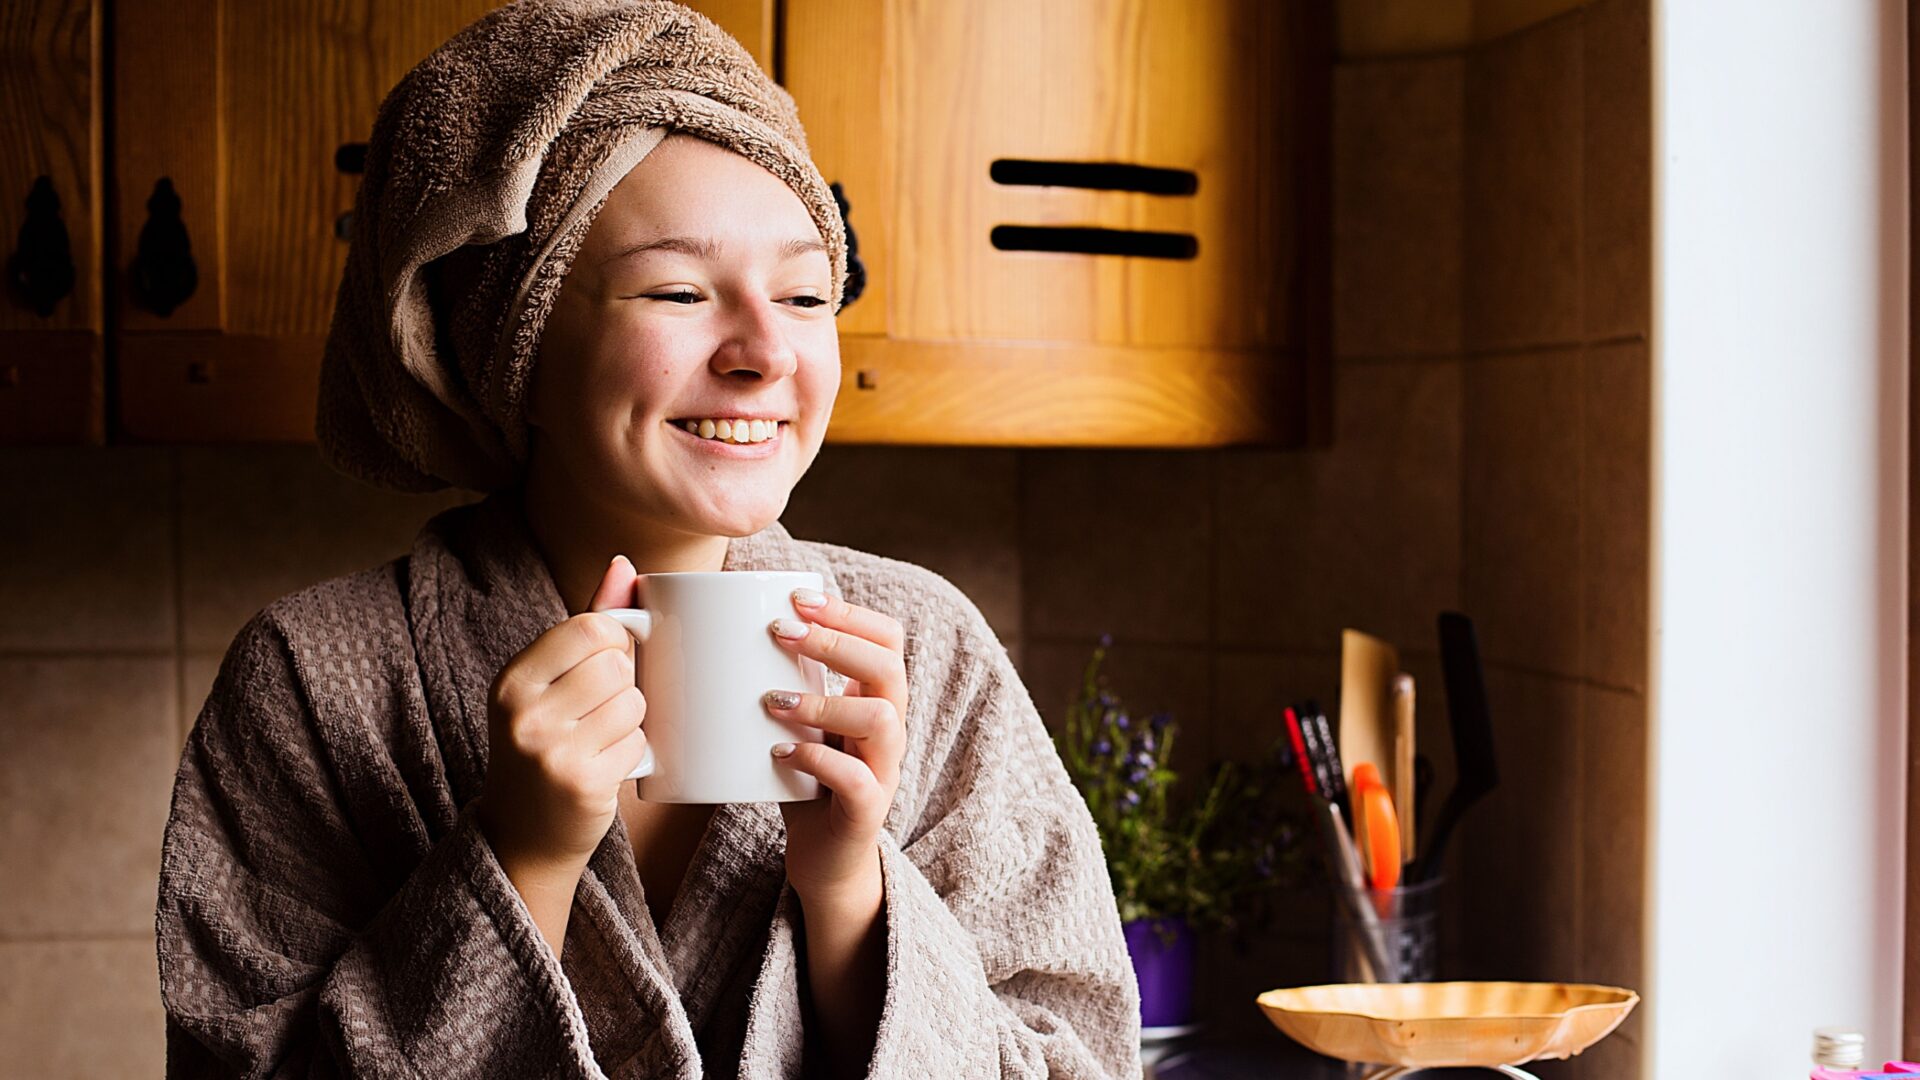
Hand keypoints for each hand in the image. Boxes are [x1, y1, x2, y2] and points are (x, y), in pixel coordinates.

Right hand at [477, 555, 648, 888]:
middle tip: (600, 711)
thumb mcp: (550, 683)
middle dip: (625, 685)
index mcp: (513, 678)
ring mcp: (550, 751)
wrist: (523, 836)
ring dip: (632, 720)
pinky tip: (606, 766)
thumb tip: (623, 563)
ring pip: (634, 702)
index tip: (605, 664)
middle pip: (618, 664)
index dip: (616, 641)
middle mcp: (523, 712)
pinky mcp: (582, 784)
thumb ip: (588, 621)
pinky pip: (639, 743)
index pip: (592, 625)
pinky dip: (634, 753)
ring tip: (602, 739)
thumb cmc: (545, 745)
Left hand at [765, 589, 906, 902]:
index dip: (849, 612)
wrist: (824, 860)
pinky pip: (858, 778)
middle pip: (889, 667)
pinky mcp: (869, 810)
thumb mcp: (795, 723)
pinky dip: (817, 758)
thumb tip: (720, 626)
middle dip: (835, 641)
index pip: (887, 638)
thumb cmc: (802, 781)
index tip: (798, 597)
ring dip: (822, 700)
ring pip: (881, 717)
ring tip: (773, 701)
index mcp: (876, 698)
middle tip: (780, 632)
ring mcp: (884, 770)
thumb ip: (781, 680)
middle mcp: (890, 729)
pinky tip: (779, 753)